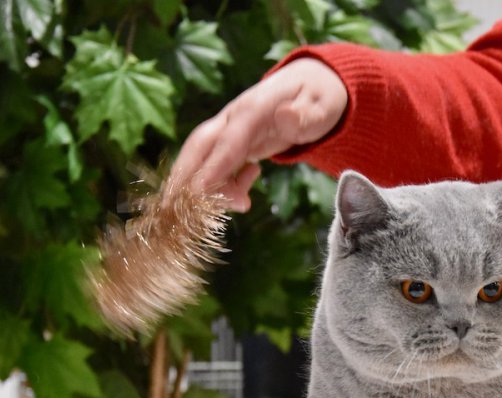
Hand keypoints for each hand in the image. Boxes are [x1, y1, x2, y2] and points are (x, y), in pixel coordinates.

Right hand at [170, 58, 347, 211]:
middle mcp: (234, 117)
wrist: (311, 85)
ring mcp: (230, 130)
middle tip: (178, 209)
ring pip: (203, 159)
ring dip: (210, 188)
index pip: (228, 139)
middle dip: (184, 177)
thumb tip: (286, 116)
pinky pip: (215, 167)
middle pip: (199, 146)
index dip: (213, 166)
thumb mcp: (323, 107)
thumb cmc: (319, 97)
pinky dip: (222, 187)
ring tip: (243, 204)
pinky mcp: (232, 143)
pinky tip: (245, 196)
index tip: (198, 191)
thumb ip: (307, 116)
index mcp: (254, 107)